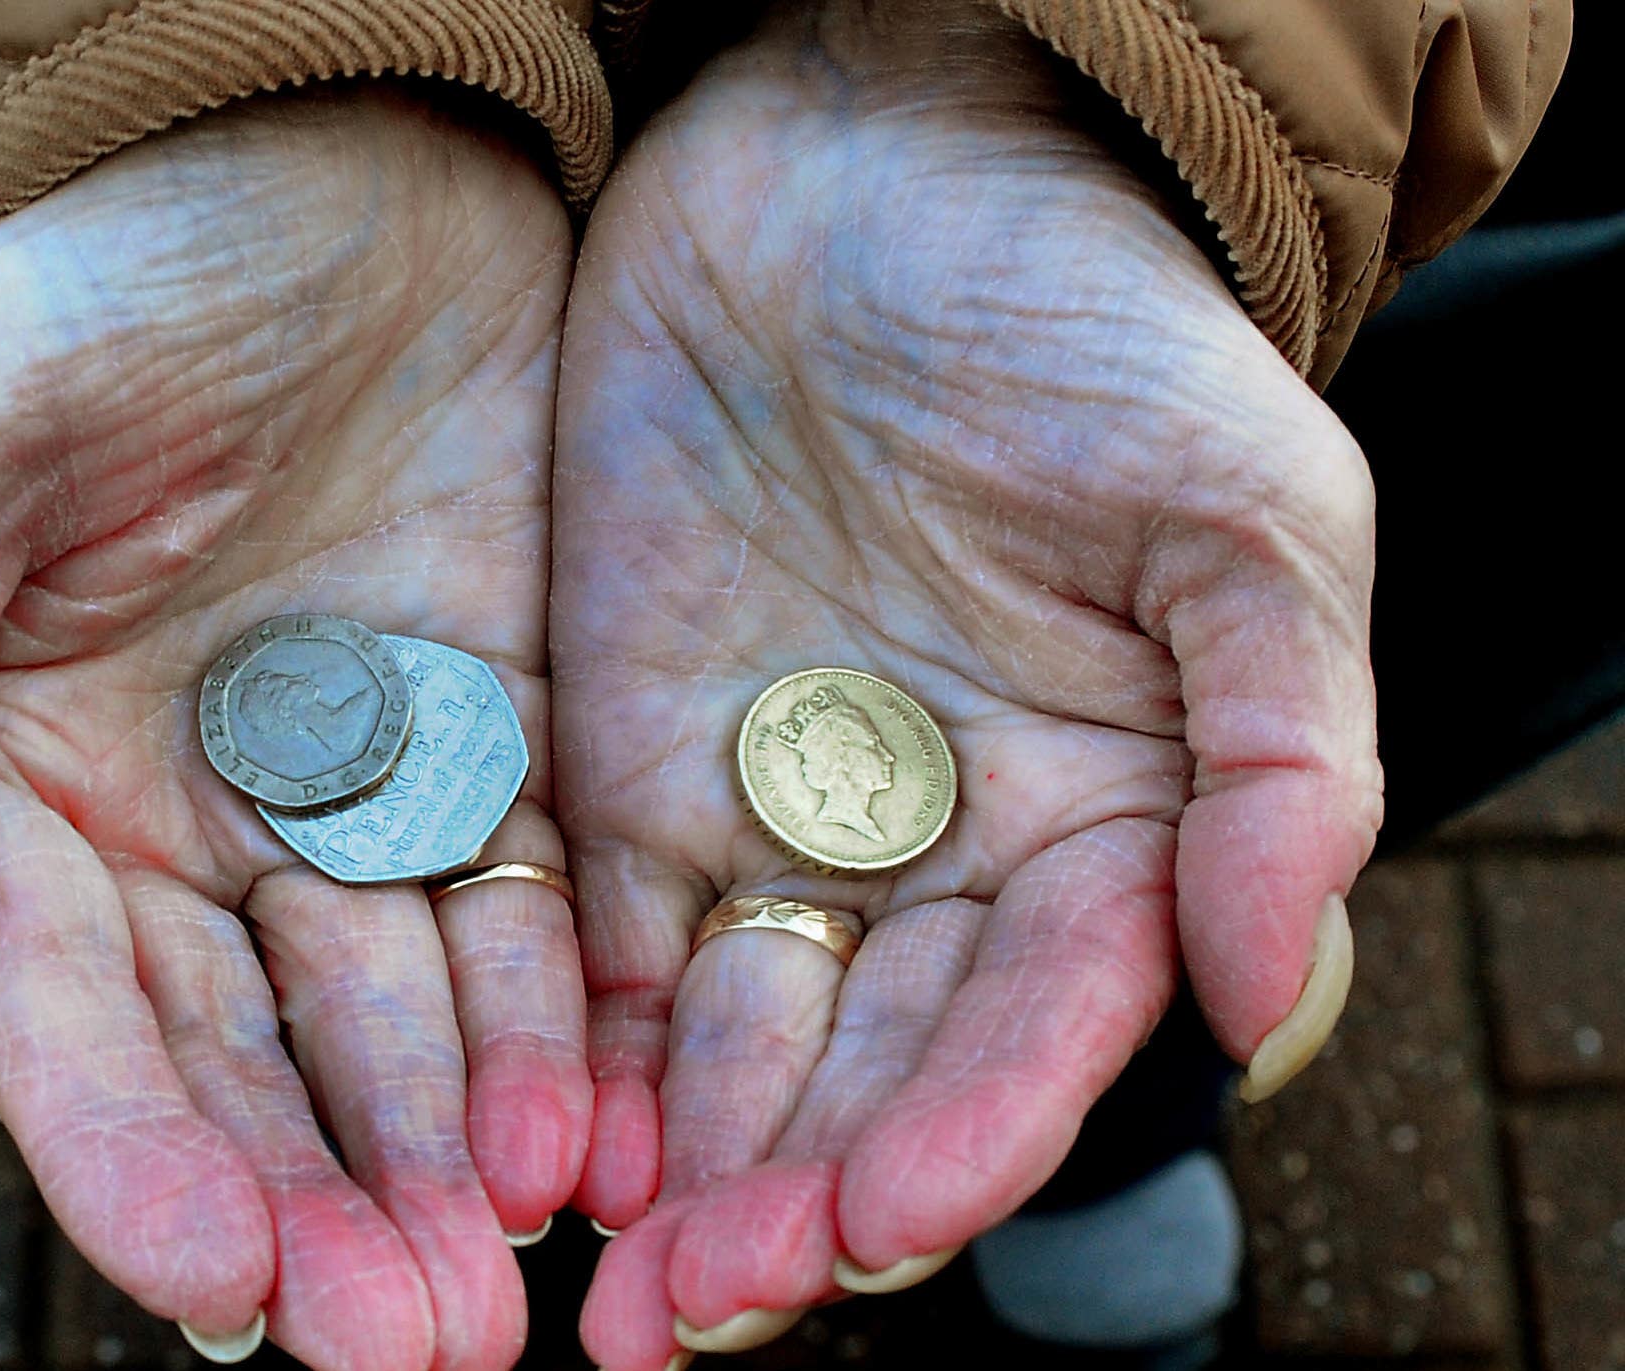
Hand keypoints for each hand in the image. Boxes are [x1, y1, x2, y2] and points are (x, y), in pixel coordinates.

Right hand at [0, 87, 586, 1370]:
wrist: (323, 145)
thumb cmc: (112, 266)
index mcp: (31, 783)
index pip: (73, 1024)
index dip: (139, 1163)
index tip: (231, 1289)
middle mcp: (193, 821)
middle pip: (252, 1062)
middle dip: (328, 1208)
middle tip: (423, 1344)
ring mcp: (356, 789)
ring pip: (402, 1016)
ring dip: (454, 1146)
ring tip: (518, 1261)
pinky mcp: (499, 737)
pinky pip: (529, 913)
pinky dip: (557, 1025)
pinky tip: (601, 1123)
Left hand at [551, 6, 1380, 1364]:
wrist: (874, 169)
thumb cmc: (1086, 324)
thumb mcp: (1243, 516)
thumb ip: (1285, 760)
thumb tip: (1269, 1002)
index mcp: (1096, 829)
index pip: (1033, 1034)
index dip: (963, 1141)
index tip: (874, 1224)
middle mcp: (930, 860)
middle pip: (863, 1081)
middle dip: (788, 1209)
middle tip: (691, 1321)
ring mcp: (765, 822)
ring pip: (718, 1049)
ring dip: (664, 1176)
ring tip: (605, 1299)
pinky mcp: (617, 769)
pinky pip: (586, 945)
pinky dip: (563, 1052)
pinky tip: (527, 1143)